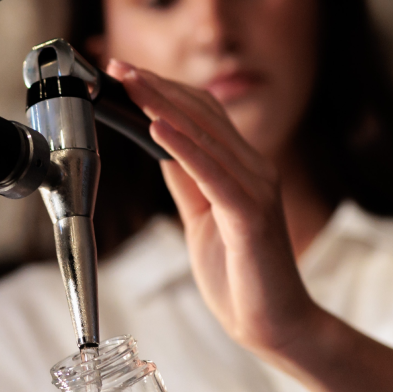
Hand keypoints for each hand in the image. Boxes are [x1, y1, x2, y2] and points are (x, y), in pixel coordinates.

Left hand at [107, 58, 323, 357]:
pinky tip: (155, 129)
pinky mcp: (252, 215)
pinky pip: (213, 173)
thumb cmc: (241, 278)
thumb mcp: (201, 220)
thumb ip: (187, 182)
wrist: (273, 325)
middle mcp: (256, 170)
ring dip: (163, 107)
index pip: (204, 114)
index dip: (165, 91)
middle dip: (157, 88)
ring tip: (130, 84)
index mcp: (244, 169)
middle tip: (118, 66)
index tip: (127, 74)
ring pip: (205, 136)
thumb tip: (160, 148)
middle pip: (203, 114)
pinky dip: (183, 148)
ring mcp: (257, 189)